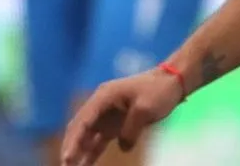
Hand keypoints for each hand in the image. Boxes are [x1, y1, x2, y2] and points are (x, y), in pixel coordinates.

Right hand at [61, 67, 187, 165]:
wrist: (173, 81)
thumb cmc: (158, 90)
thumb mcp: (145, 109)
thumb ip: (130, 129)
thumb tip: (123, 147)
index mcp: (103, 97)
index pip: (83, 121)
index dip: (73, 140)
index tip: (67, 157)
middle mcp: (100, 106)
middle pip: (79, 129)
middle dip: (71, 148)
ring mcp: (106, 116)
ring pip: (86, 137)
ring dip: (78, 153)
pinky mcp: (114, 125)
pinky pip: (98, 141)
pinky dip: (91, 153)